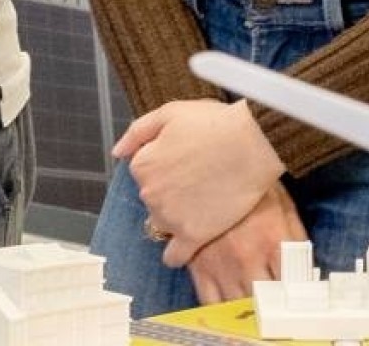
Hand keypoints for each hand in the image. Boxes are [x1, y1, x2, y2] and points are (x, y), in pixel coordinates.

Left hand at [116, 99, 285, 255]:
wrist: (252, 144)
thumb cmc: (214, 124)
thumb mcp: (168, 113)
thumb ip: (136, 133)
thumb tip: (117, 152)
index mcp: (142, 165)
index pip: (144, 170)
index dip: (166, 162)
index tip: (185, 158)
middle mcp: (150, 194)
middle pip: (154, 196)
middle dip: (170, 189)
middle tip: (198, 177)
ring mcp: (171, 218)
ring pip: (164, 222)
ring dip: (176, 215)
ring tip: (203, 201)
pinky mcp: (194, 236)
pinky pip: (175, 255)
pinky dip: (176, 254)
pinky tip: (185, 247)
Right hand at [186, 182, 304, 303]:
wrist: (207, 162)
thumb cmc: (250, 183)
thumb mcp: (283, 206)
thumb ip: (297, 240)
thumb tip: (307, 270)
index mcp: (273, 242)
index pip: (293, 287)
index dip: (297, 297)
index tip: (299, 300)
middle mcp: (247, 258)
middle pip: (266, 304)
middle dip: (273, 308)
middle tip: (275, 306)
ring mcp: (220, 265)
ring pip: (238, 307)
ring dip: (248, 312)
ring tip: (252, 307)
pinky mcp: (197, 265)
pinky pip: (208, 302)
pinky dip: (219, 309)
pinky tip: (227, 304)